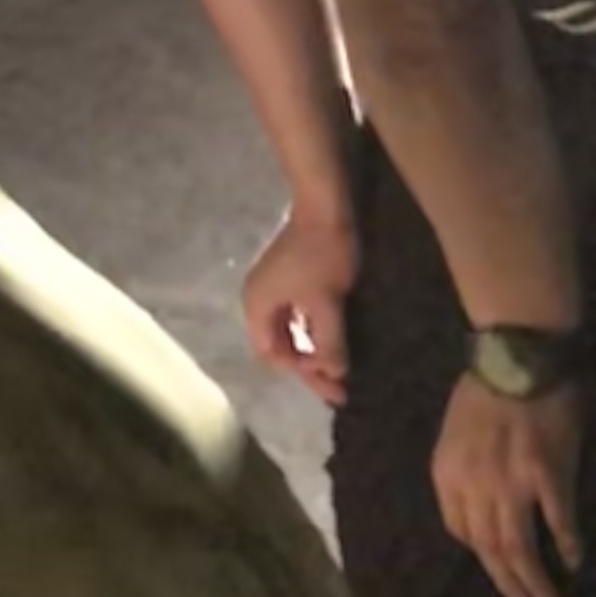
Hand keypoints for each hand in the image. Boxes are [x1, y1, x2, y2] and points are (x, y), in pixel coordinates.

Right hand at [241, 206, 358, 402]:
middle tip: (339, 388)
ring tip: (337, 368)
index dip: (302, 372)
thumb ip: (329, 342)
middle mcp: (258, 300)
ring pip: (288, 332)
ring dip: (311, 349)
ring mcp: (271, 289)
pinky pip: (295, 316)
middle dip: (308, 366)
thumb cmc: (322, 256)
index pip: (272, 354)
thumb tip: (335, 375)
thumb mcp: (327, 304)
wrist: (325, 209)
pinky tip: (332, 340)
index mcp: (256, 306)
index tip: (333, 384)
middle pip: (278, 346)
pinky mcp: (288, 279)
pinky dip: (312, 331)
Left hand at [434, 372, 583, 596]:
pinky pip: (558, 521)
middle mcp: (474, 483)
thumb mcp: (455, 431)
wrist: (518, 355)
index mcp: (447, 472)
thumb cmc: (487, 388)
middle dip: (505, 579)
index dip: (479, 553)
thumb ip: (463, 469)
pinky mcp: (549, 474)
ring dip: (532, 576)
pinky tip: (574, 559)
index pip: (459, 528)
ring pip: (518, 544)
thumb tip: (482, 503)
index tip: (497, 566)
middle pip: (488, 546)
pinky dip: (567, 544)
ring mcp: (512, 481)